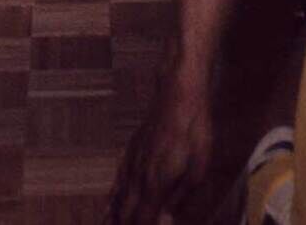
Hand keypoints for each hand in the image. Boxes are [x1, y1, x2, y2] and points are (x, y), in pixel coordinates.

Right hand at [109, 88, 212, 224]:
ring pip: (117, 200)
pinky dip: (110, 200)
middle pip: (125, 214)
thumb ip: (181, 196)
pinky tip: (106, 208)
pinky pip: (116, 182)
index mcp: (156, 182)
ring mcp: (132, 163)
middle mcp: (139, 176)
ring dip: (114, 220)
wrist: (177, 93)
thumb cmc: (193, 129)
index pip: (142, 219)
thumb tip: (167, 218)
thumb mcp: (199, 167)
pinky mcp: (131, 152)